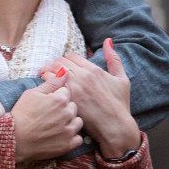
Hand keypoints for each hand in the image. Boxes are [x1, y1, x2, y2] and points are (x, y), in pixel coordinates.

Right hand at [12, 70, 83, 161]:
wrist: (15, 138)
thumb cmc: (22, 113)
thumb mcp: (33, 93)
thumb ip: (52, 82)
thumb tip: (65, 71)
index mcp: (59, 99)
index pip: (66, 92)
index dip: (56, 96)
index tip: (48, 102)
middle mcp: (67, 114)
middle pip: (73, 106)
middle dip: (64, 108)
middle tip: (50, 113)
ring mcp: (68, 130)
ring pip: (78, 122)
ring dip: (70, 122)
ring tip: (56, 124)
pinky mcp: (68, 145)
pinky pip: (78, 139)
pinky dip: (72, 137)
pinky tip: (61, 135)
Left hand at [51, 38, 139, 157]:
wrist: (116, 128)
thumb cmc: (120, 105)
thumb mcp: (122, 80)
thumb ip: (114, 59)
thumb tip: (108, 40)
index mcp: (93, 69)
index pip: (71, 56)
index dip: (67, 61)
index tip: (64, 68)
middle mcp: (82, 76)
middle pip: (60, 61)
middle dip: (56, 66)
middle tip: (52, 72)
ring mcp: (74, 88)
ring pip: (53, 70)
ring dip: (48, 72)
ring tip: (47, 78)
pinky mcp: (67, 99)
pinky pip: (50, 84)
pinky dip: (47, 84)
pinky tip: (48, 90)